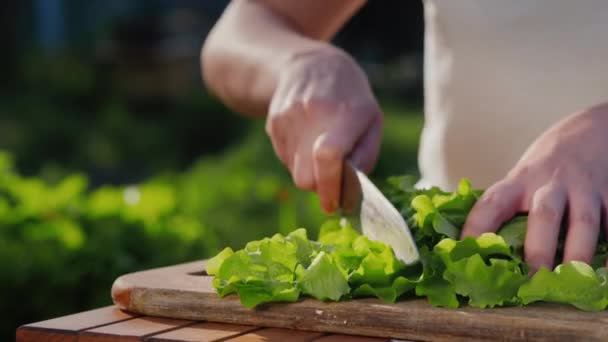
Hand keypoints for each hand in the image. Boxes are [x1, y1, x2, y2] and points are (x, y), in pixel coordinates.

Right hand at [266, 47, 381, 213]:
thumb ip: (365, 155)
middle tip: (333, 179)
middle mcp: (312, 114)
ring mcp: (288, 118)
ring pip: (294, 171)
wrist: (309, 64)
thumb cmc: (351, 97)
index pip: (328, 156)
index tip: (334, 204)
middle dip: (319, 186)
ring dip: (309, 170)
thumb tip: (351, 190)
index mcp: (346, 113)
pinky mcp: (273, 124)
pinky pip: (285, 158)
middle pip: (305, 177)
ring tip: (320, 146)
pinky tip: (306, 137)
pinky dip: (298, 158)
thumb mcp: (372, 120)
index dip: (330, 187)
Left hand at [461, 103, 607, 271]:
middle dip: (538, 249)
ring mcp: (583, 190)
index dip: (476, 227)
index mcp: (519, 181)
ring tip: (571, 280)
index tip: (465, 251)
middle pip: (543, 215)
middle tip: (532, 279)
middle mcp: (550, 184)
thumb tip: (474, 247)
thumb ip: (506, 207)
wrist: (591, 129)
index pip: (492, 203)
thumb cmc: (545, 166)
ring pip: (583, 221)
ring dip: (576, 252)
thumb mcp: (520, 178)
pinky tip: (605, 270)